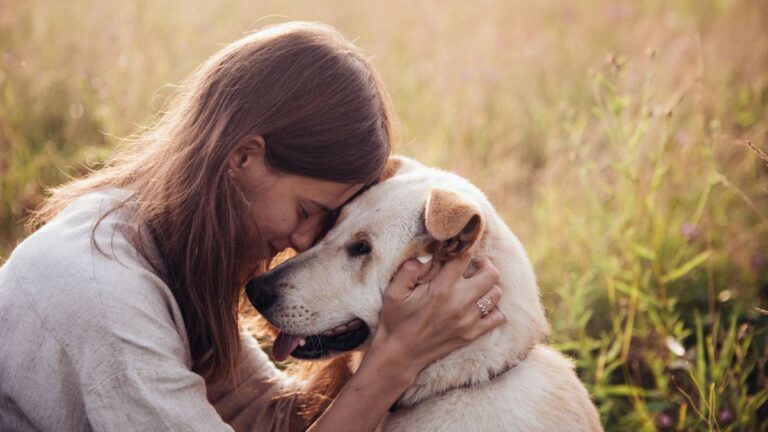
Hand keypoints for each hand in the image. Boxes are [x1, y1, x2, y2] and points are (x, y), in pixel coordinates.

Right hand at [370, 254, 503, 377]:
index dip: (463, 249)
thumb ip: (409, 269)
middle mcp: (459, 303)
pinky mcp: (472, 334)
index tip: (458, 249)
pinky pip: (497, 317)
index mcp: (440, 289)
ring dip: (488, 285)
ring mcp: (468, 320)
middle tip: (473, 265)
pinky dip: (492, 309)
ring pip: (496, 293)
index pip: (464, 258)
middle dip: (484, 264)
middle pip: (490, 274)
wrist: (400, 354)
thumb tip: (428, 256)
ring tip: (476, 284)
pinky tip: (479, 305)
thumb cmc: (396, 320)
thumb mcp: (394, 291)